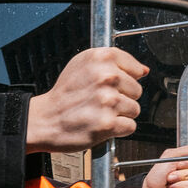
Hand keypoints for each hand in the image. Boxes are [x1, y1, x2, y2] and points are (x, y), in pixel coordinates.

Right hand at [26, 46, 146, 150]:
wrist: (45, 119)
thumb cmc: (64, 94)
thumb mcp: (83, 64)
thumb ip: (114, 62)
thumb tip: (143, 70)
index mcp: (101, 58)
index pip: (136, 69)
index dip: (125, 79)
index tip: (109, 85)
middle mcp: (106, 77)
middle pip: (137, 90)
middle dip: (123, 98)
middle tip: (101, 101)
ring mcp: (108, 101)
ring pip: (135, 109)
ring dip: (120, 114)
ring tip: (100, 112)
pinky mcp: (108, 123)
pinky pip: (130, 126)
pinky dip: (118, 129)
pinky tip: (102, 124)